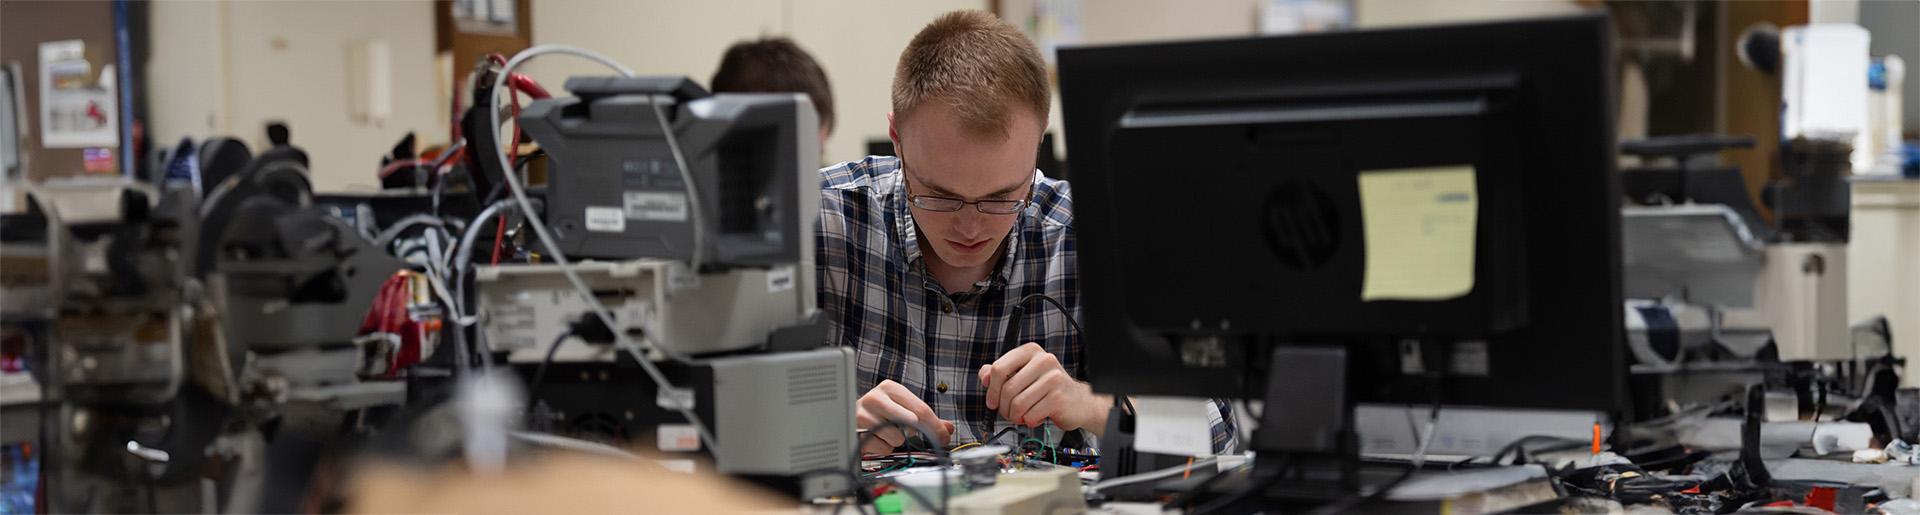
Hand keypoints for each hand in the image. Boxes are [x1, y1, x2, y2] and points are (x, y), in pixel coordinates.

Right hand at [855, 379, 954, 454]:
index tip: (944, 437)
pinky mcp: (857, 432)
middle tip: (914, 434)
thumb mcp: (902, 407)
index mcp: (890, 387)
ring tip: (886, 432)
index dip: (936, 426)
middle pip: (911, 422)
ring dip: (896, 440)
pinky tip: (877, 438)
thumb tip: (948, 428)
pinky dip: (884, 447)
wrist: (842, 414)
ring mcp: (864, 415)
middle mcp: (875, 398)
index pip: (921, 409)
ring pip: (897, 437)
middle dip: (916, 432)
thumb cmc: (878, 412)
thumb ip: (926, 417)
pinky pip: (884, 448)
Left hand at [978, 342, 1111, 434]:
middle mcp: (1043, 360)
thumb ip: (1001, 373)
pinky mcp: (1058, 397)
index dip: (991, 389)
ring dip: (1015, 415)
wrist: (1078, 402)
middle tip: (1008, 413)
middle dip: (1003, 407)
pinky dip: (1028, 420)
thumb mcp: (1023, 375)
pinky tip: (1035, 417)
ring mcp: (1053, 378)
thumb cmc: (1047, 388)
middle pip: (1007, 388)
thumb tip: (984, 376)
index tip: (992, 401)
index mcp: (1030, 351)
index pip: (999, 368)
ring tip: (1021, 416)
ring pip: (1017, 403)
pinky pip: (1030, 414)